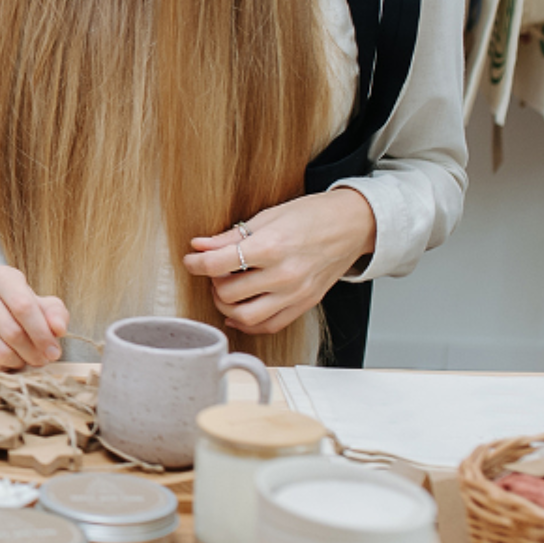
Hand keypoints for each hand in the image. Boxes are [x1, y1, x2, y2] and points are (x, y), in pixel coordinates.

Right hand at [0, 265, 69, 372]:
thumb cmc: (18, 309)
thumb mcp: (42, 305)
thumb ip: (55, 314)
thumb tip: (58, 328)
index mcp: (0, 276)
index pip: (23, 306)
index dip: (42, 334)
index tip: (53, 351)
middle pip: (12, 331)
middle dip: (33, 352)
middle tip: (41, 360)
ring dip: (18, 362)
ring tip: (24, 359)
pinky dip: (0, 370)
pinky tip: (5, 363)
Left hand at [182, 190, 375, 334]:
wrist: (352, 226)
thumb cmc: (312, 216)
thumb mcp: (268, 216)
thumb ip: (231, 236)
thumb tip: (199, 245)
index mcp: (272, 247)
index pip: (218, 264)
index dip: (196, 263)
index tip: (191, 260)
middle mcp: (284, 275)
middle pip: (227, 293)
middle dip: (212, 282)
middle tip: (214, 271)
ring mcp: (296, 294)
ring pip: (245, 317)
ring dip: (226, 306)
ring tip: (225, 290)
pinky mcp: (304, 305)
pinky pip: (269, 326)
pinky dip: (248, 323)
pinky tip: (238, 311)